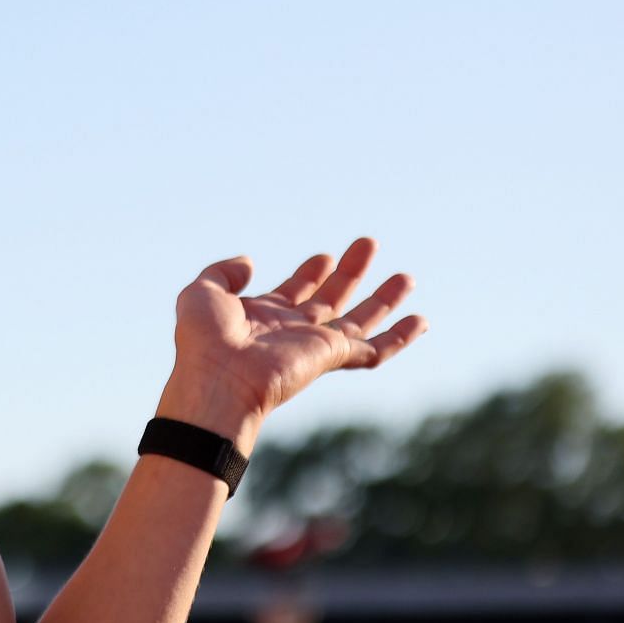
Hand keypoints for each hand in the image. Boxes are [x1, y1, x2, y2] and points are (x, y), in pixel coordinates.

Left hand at [159, 238, 428, 448]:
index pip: (295, 291)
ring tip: (406, 276)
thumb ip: (224, 272)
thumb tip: (250, 261)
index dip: (310, 273)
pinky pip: (375, 350)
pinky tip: (421, 320)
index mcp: (263, 316)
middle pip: (330, 297)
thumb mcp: (202, 291)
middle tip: (368, 244)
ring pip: (359, 321)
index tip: (325, 257)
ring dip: (382, 299)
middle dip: (349, 272)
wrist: (218, 378)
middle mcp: (293, 330)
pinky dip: (401, 337)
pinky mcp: (332, 356)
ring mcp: (314, 344)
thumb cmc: (203, 341)